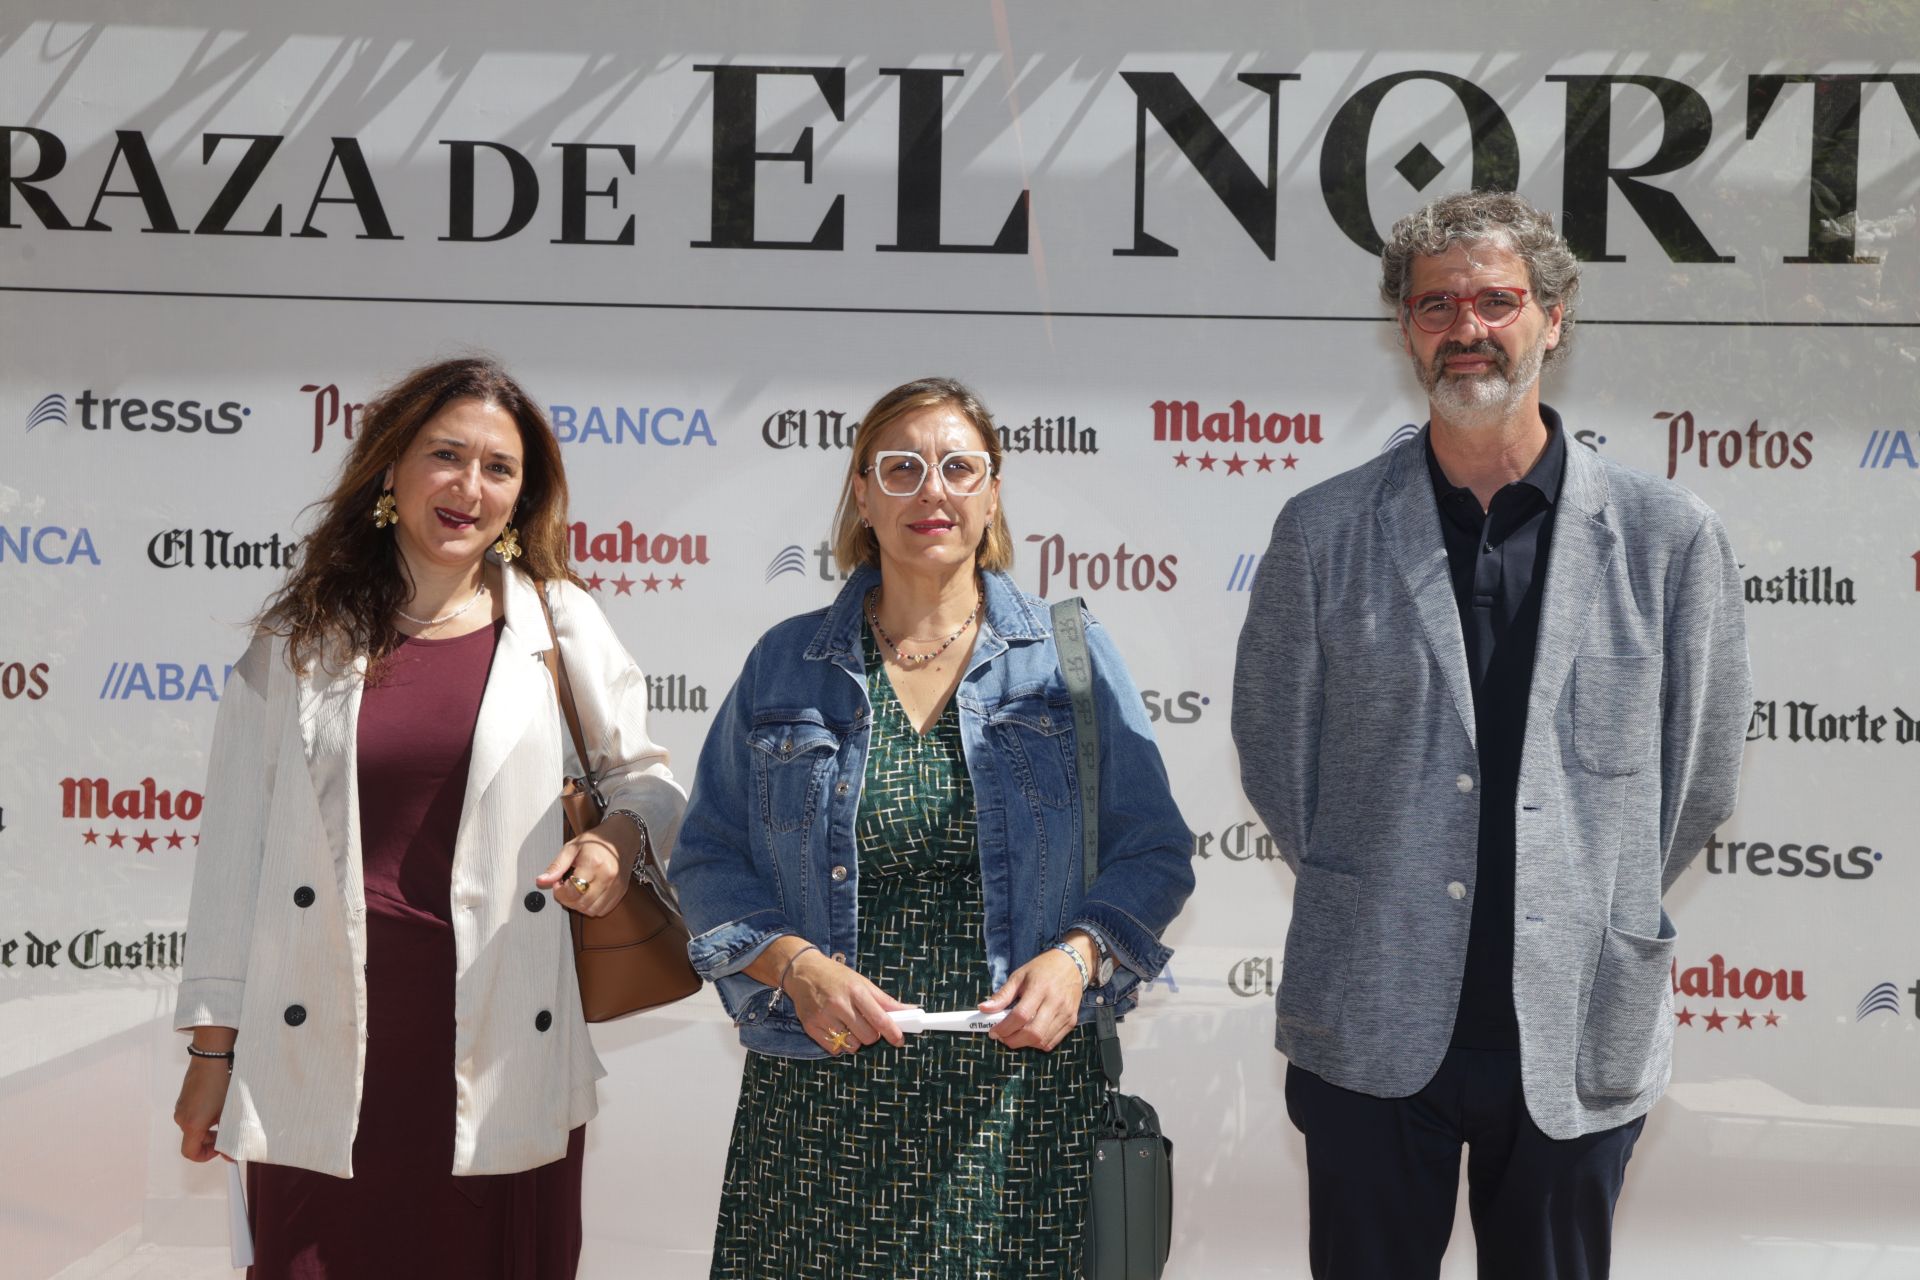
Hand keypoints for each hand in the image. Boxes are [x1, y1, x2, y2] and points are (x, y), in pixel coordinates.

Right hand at [173, 1056, 232, 1162]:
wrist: (212, 1058)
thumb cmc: (222, 1083)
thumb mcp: (230, 1111)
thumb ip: (230, 1134)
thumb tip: (232, 1154)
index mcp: (192, 1124)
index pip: (190, 1153)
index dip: (205, 1156)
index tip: (220, 1150)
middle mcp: (182, 1118)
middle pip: (193, 1140)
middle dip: (212, 1141)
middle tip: (229, 1133)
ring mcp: (181, 1107)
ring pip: (194, 1127)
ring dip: (209, 1128)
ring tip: (227, 1115)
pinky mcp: (184, 1099)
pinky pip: (192, 1115)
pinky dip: (204, 1117)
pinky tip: (220, 1105)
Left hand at [538, 821, 631, 916]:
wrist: (621, 836)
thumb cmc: (596, 840)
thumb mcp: (571, 847)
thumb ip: (556, 866)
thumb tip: (541, 881)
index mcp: (593, 863)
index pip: (572, 891)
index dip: (560, 892)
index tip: (558, 883)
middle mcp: (607, 876)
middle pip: (581, 903)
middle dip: (567, 900)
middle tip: (565, 887)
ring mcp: (616, 885)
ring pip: (592, 910)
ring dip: (579, 905)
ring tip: (576, 890)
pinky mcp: (621, 891)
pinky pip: (603, 910)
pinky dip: (592, 907)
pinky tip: (588, 894)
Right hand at [781, 949, 910, 1055]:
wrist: (802, 971)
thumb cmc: (836, 976)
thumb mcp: (862, 983)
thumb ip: (886, 1001)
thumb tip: (911, 1010)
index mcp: (856, 991)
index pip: (880, 1019)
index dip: (893, 1032)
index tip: (899, 1040)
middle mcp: (839, 1004)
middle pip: (868, 1036)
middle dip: (872, 1034)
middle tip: (867, 1025)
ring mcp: (824, 1017)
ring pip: (852, 1045)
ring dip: (855, 1040)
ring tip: (849, 1026)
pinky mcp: (811, 1027)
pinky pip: (835, 1049)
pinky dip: (840, 1044)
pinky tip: (837, 1029)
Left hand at [981, 946, 1086, 1051]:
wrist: (1071, 964)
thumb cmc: (1042, 969)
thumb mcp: (1019, 976)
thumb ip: (1002, 995)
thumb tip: (983, 1009)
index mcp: (1040, 988)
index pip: (1021, 1015)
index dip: (1005, 1028)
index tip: (993, 1032)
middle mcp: (1055, 1002)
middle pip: (1033, 1033)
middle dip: (1013, 1041)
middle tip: (1002, 1037)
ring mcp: (1065, 1013)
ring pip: (1043, 1041)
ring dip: (1024, 1044)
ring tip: (1014, 1035)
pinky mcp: (1072, 1021)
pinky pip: (1052, 1042)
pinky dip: (1037, 1043)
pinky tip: (1029, 1034)